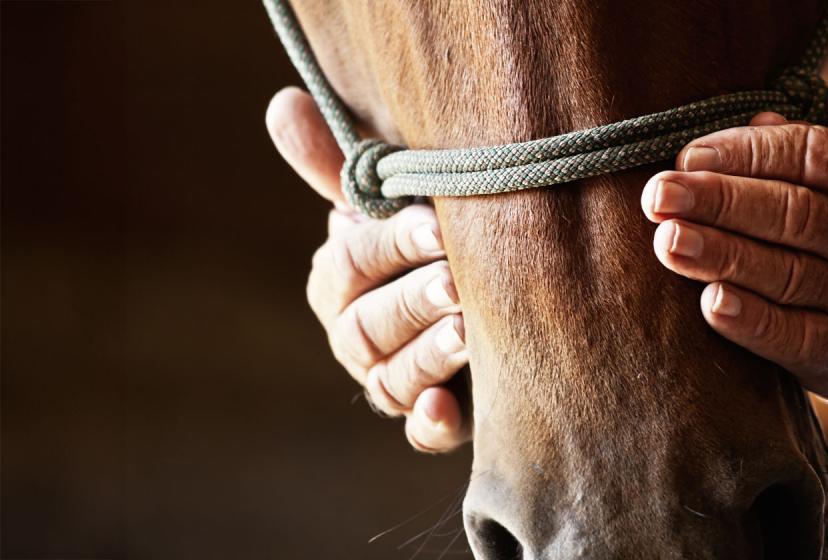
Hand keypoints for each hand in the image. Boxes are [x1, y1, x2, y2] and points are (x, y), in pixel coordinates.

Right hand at [266, 87, 470, 451]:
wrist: (486, 297)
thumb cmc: (426, 241)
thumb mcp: (390, 203)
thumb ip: (343, 167)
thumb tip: (282, 103)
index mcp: (339, 281)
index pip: (351, 263)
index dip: (390, 245)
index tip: (435, 225)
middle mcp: (355, 335)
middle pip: (368, 326)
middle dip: (413, 302)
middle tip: (458, 283)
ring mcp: (391, 380)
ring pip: (393, 378)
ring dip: (427, 356)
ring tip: (467, 333)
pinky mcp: (431, 417)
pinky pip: (419, 432)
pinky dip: (430, 424)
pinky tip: (445, 411)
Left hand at [641, 113, 827, 402]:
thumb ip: (813, 154)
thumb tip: (749, 125)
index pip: (812, 155)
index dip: (747, 152)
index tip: (689, 155)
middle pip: (794, 214)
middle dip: (720, 201)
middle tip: (659, 195)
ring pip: (789, 275)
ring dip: (723, 256)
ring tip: (668, 240)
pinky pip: (797, 339)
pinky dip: (753, 322)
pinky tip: (710, 303)